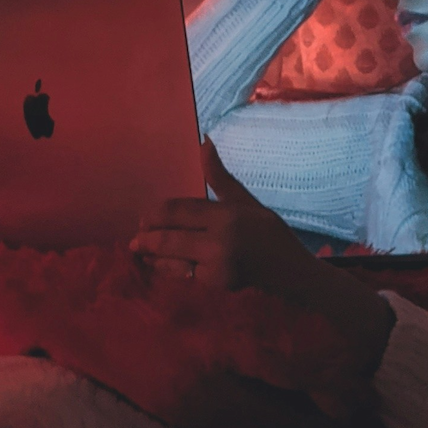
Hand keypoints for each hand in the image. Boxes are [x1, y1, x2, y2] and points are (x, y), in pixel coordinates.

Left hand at [130, 137, 395, 418]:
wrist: (294, 274)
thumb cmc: (270, 235)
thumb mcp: (247, 202)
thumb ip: (220, 178)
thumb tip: (204, 142)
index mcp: (227, 214)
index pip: (179, 210)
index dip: (155, 214)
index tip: (144, 217)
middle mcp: (220, 239)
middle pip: (168, 235)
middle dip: (145, 237)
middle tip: (134, 239)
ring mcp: (217, 265)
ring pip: (171, 258)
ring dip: (151, 255)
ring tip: (140, 251)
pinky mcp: (216, 285)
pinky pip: (182, 275)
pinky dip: (167, 269)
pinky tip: (159, 265)